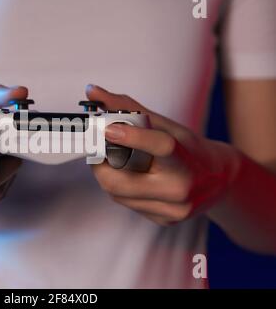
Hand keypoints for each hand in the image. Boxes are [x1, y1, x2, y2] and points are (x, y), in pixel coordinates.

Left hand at [87, 84, 239, 224]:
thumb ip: (127, 109)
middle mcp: (178, 190)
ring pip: (116, 194)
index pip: (159, 146)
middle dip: (99, 163)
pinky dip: (122, 189)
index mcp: (184, 160)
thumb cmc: (188, 149)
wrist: (218, 179)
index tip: (107, 127)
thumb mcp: (165, 125)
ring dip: (108, 175)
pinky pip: (127, 204)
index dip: (131, 137)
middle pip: (118, 182)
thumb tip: (94, 92)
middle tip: (98, 148)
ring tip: (119, 162)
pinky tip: (135, 179)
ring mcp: (170, 210)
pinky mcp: (163, 220)